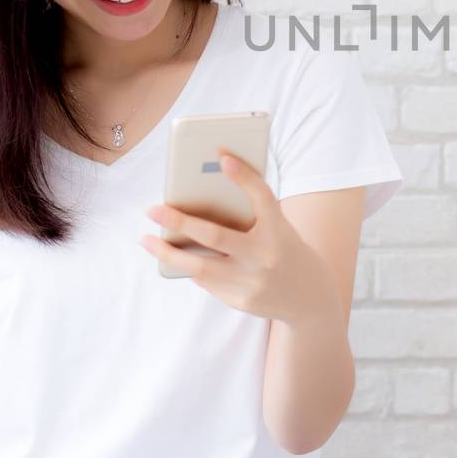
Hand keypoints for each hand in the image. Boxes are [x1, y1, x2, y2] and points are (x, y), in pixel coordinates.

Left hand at [139, 150, 339, 326]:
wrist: (310, 297)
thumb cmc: (285, 250)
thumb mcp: (277, 227)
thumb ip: (248, 214)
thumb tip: (199, 202)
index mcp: (279, 229)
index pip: (262, 196)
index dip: (244, 176)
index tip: (222, 155)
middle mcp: (266, 255)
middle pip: (216, 236)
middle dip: (179, 221)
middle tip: (152, 209)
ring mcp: (253, 281)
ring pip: (200, 266)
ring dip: (168, 253)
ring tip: (146, 240)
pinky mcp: (242, 301)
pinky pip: (208, 282)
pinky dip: (192, 268)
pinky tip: (181, 259)